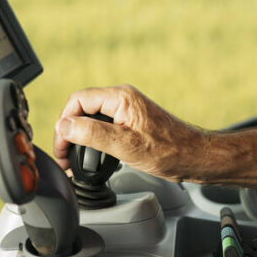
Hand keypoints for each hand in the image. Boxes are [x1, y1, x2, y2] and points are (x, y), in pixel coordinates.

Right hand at [53, 85, 206, 181]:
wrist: (194, 157)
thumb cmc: (168, 152)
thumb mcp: (124, 145)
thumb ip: (92, 134)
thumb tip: (65, 126)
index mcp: (120, 98)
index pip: (77, 101)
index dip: (64, 123)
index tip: (62, 146)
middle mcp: (122, 98)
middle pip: (82, 108)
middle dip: (69, 131)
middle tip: (65, 157)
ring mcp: (127, 109)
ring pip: (92, 118)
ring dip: (80, 137)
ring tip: (74, 159)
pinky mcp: (131, 121)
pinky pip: (104, 125)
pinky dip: (93, 140)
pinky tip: (92, 155)